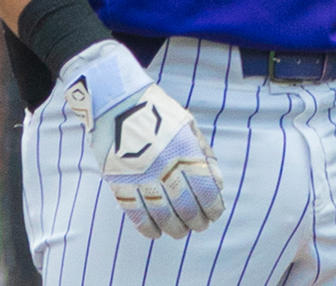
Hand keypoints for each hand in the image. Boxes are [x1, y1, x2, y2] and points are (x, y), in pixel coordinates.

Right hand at [61, 40, 224, 239]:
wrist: (116, 102)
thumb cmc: (157, 112)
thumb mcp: (188, 125)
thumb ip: (204, 154)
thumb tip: (219, 183)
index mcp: (185, 151)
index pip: (206, 189)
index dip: (213, 207)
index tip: (215, 214)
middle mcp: (165, 167)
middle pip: (186, 206)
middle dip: (196, 221)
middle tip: (199, 226)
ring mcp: (141, 176)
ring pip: (162, 214)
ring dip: (174, 228)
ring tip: (180, 232)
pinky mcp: (120, 182)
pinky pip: (135, 213)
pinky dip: (147, 227)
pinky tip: (155, 234)